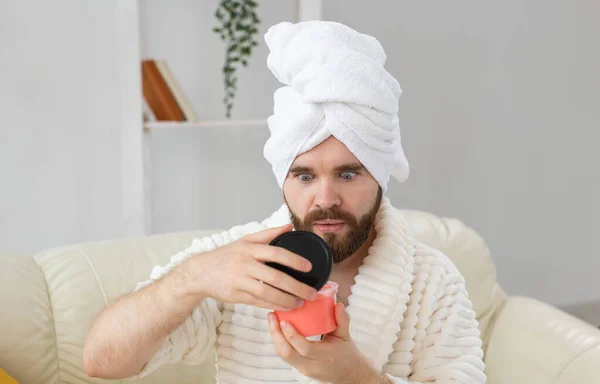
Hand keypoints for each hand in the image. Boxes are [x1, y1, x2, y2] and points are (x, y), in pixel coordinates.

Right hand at [181, 224, 317, 310]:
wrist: (201, 272)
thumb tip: (289, 227)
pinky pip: (259, 302)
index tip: (309, 267)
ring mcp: (239, 281)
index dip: (294, 260)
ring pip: (267, 293)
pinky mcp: (236, 296)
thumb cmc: (226, 255)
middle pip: (275, 277)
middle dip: (296, 287)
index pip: (275, 253)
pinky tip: (286, 307)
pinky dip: (274, 305)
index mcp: (249, 249)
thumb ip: (268, 234)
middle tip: (312, 293)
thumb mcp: (245, 241)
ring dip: (287, 300)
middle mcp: (244, 265)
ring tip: (301, 302)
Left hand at [268, 302, 381, 383]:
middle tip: (272, 316)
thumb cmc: (345, 352)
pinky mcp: (298, 368)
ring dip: (275, 337)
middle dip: (276, 334)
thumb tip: (338, 305)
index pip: (305, 349)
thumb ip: (342, 320)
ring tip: (272, 319)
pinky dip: (279, 341)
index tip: (284, 321)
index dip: (292, 335)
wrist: (347, 372)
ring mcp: (304, 369)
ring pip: (283, 355)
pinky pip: (285, 355)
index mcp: (325, 357)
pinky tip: (276, 328)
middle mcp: (312, 365)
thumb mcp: (345, 336)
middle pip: (287, 353)